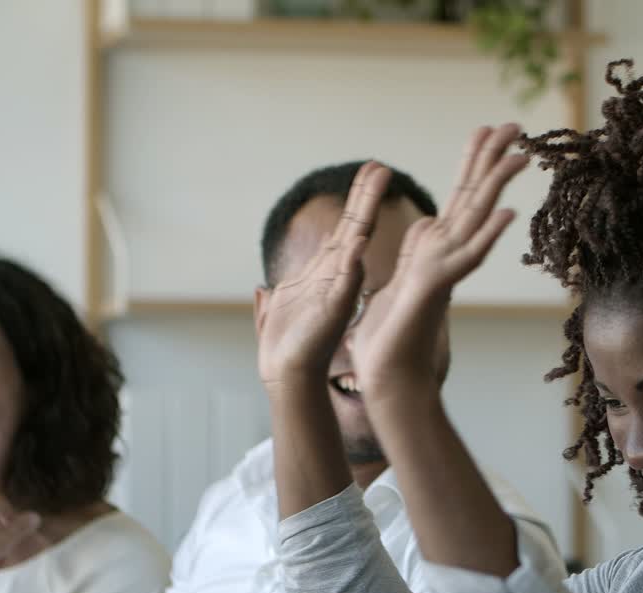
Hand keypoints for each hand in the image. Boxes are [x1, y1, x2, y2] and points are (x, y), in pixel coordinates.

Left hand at [256, 161, 391, 386]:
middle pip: (354, 228)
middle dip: (367, 196)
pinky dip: (351, 267)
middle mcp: (335, 276)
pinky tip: (357, 247)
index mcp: (323, 272)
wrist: (286, 376)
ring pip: (354, 248)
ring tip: (377, 189)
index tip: (372, 172)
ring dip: (364, 218)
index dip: (358, 201)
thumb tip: (260, 289)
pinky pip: (345, 285)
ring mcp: (336, 291)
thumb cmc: (283, 349)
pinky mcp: (332, 311)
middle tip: (382, 166)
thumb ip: (270, 299)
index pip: (345, 229)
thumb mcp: (273, 314)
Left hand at [352, 124, 527, 392]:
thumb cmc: (391, 342)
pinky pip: (465, 260)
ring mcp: (444, 273)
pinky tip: (506, 214)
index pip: (458, 198)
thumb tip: (425, 222)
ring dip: (497, 187)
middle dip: (491, 159)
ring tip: (520, 154)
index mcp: (433, 252)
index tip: (486, 129)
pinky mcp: (435, 290)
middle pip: (472, 199)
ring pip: (475, 221)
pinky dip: (486, 237)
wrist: (388, 381)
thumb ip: (414, 251)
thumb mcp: (397, 281)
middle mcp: (446, 258)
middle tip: (516, 124)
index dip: (472, 163)